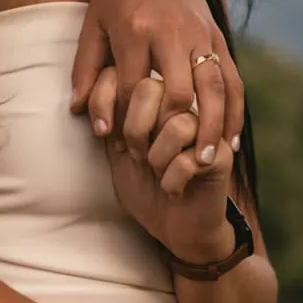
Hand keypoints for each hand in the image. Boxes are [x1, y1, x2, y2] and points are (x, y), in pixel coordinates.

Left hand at [69, 0, 243, 165]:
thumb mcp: (93, 24)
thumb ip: (86, 69)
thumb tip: (82, 114)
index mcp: (135, 30)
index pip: (134, 88)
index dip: (130, 123)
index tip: (126, 149)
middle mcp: (172, 33)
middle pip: (179, 91)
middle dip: (174, 131)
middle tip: (169, 164)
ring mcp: (201, 35)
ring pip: (214, 88)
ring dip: (213, 127)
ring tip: (207, 161)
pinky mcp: (219, 37)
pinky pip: (233, 79)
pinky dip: (235, 112)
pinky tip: (230, 140)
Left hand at [93, 67, 238, 263]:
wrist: (174, 229)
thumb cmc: (144, 188)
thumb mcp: (114, 153)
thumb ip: (105, 120)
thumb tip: (81, 99)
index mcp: (154, 97)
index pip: (122, 73)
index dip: (106, 104)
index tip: (113, 143)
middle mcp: (182, 102)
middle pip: (150, 87)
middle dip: (134, 129)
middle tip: (138, 156)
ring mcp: (206, 125)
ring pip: (175, 122)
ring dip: (157, 159)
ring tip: (160, 173)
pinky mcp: (221, 153)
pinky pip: (191, 156)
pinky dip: (173, 181)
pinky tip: (175, 189)